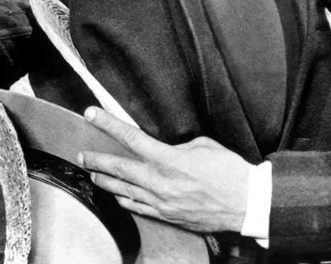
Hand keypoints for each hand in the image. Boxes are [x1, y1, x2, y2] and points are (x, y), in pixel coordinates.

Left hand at [80, 106, 251, 233]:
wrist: (247, 204)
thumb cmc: (230, 172)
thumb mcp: (203, 145)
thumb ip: (178, 146)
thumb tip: (168, 148)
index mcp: (169, 160)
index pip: (131, 138)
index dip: (108, 124)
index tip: (91, 114)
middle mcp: (160, 183)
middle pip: (119, 169)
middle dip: (97, 161)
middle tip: (82, 156)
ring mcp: (162, 203)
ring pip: (125, 191)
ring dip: (106, 182)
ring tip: (92, 175)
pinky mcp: (169, 216)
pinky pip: (139, 208)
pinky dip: (125, 201)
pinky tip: (118, 197)